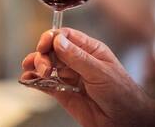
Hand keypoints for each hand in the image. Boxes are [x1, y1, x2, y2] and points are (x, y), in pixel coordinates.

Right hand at [20, 28, 150, 126]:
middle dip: (43, 55)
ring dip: (37, 66)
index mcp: (89, 50)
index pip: (66, 36)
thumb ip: (77, 57)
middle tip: (44, 67)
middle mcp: (77, 61)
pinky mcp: (63, 93)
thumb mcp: (100, 71)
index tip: (43, 45)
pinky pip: (45, 84)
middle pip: (52, 50)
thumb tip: (58, 41)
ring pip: (47, 65)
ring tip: (37, 73)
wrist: (125, 121)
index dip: (52, 38)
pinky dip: (35, 81)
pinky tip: (28, 80)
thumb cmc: (122, 93)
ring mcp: (69, 77)